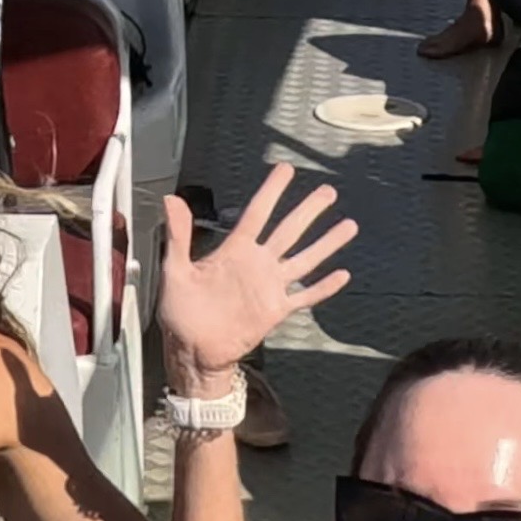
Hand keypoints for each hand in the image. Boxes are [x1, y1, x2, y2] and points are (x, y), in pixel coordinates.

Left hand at [161, 164, 355, 387]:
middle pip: (289, 230)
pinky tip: (343, 275)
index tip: (286, 169)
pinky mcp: (276, 310)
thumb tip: (171, 199)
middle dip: (309, 210)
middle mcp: (257, 264)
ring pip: (305, 259)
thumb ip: (179, 235)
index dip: (272, 191)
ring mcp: (269, 287)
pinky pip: (305, 296)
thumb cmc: (180, 311)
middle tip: (328, 192)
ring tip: (349, 226)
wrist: (193, 350)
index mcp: (234, 251)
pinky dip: (324, 287)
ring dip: (326, 243)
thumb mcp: (175, 270)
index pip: (257, 214)